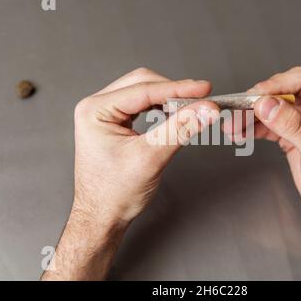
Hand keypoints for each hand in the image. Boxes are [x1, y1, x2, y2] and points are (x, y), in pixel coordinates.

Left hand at [73, 68, 218, 223]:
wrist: (103, 216)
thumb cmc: (114, 194)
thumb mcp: (151, 158)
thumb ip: (180, 129)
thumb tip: (205, 110)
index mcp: (95, 111)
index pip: (144, 89)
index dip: (178, 89)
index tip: (204, 91)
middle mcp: (96, 107)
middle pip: (143, 83)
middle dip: (173, 91)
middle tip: (201, 100)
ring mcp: (105, 114)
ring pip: (144, 91)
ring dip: (168, 98)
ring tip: (190, 108)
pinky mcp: (115, 122)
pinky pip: (142, 104)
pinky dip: (161, 106)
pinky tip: (174, 113)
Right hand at [246, 67, 300, 225]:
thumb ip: (293, 126)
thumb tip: (266, 104)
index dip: (274, 86)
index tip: (253, 97)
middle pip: (281, 92)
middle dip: (256, 103)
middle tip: (236, 114)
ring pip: (271, 108)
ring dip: (250, 117)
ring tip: (232, 127)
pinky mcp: (292, 133)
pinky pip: (268, 124)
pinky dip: (253, 128)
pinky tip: (239, 134)